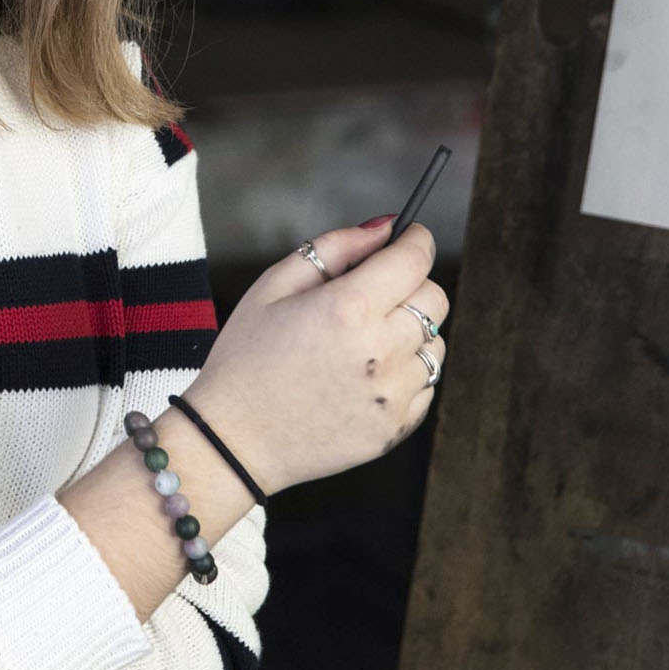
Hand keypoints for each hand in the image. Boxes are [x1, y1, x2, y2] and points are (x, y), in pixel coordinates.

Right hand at [184, 219, 448, 495]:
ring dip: (411, 333)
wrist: (233, 441)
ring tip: (365, 342)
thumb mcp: (273, 287)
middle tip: (376, 293)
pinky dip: (405, 374)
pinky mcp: (396, 427)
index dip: (416, 240)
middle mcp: (380, 351)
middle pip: (435, 299)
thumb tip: (383, 228)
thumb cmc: (245, 360)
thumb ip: (334, 248)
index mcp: (348, 309)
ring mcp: (392, 394)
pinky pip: (426, 385)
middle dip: (412, 284)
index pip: (415, 259)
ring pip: (435, 344)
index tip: (410, 238)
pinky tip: (365, 376)